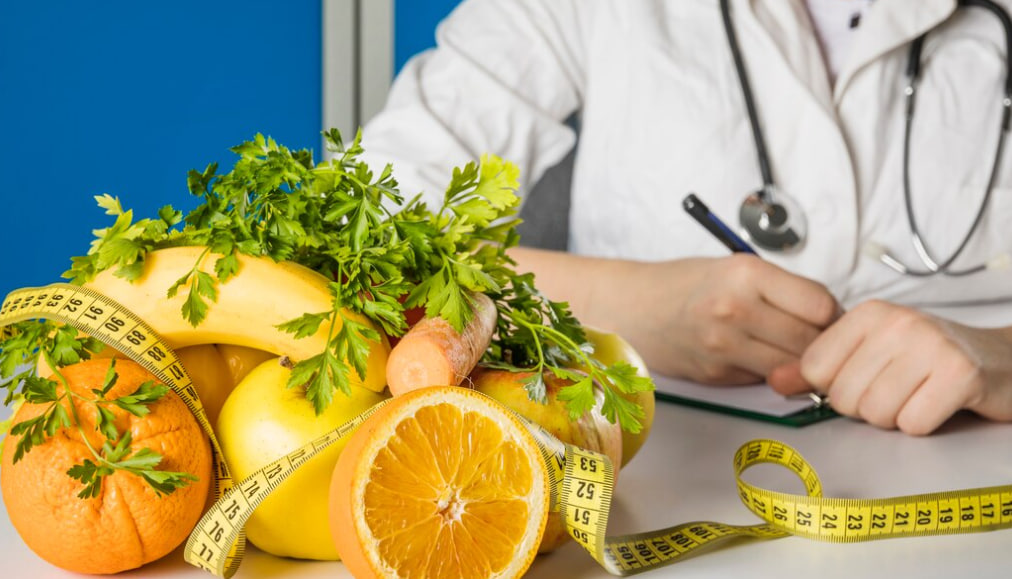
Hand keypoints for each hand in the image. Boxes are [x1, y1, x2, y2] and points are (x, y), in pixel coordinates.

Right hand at [628, 254, 838, 383]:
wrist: (635, 308)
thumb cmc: (686, 285)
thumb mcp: (737, 268)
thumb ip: (783, 290)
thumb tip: (832, 317)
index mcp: (746, 274)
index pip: (821, 305)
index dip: (831, 313)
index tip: (825, 314)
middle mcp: (735, 309)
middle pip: (811, 341)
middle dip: (821, 342)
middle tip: (813, 336)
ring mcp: (725, 346)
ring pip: (792, 367)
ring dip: (798, 362)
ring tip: (786, 346)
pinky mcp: (718, 374)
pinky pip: (765, 378)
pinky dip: (769, 370)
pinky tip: (755, 354)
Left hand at [770, 300, 1011, 434]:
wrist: (1002, 360)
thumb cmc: (929, 359)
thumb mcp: (870, 353)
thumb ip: (819, 368)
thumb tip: (774, 379)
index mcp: (868, 314)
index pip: (814, 368)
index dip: (834, 388)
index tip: (864, 378)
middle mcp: (898, 323)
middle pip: (844, 397)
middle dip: (868, 407)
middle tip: (899, 389)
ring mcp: (931, 346)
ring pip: (877, 413)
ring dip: (896, 417)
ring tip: (918, 394)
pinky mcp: (961, 375)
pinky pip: (913, 424)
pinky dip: (924, 424)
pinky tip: (938, 404)